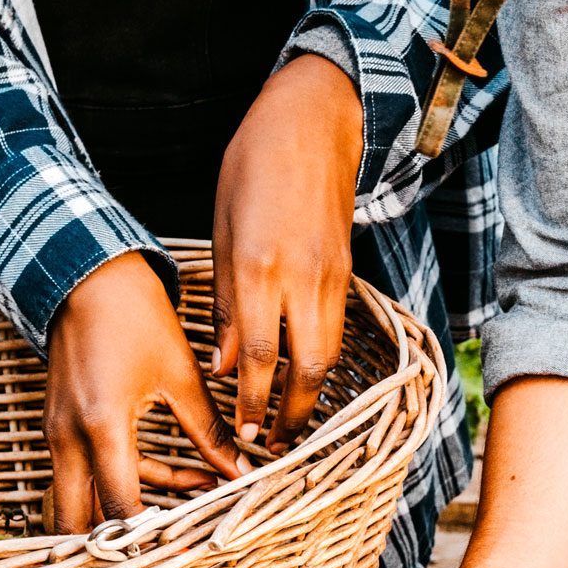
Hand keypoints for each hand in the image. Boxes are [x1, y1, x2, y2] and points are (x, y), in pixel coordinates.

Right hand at [45, 252, 244, 530]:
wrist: (85, 276)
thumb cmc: (134, 317)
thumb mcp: (180, 376)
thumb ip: (209, 431)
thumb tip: (241, 470)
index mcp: (102, 427)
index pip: (119, 507)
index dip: (149, 538)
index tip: (184, 553)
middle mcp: (69, 437)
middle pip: (76, 520)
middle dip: (117, 543)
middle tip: (169, 551)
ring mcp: (60, 432)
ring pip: (86, 498)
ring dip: (133, 509)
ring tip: (200, 498)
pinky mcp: (63, 425)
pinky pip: (90, 472)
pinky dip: (129, 481)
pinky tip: (184, 476)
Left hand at [213, 53, 363, 447]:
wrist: (315, 123)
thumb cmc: (255, 166)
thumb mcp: (222, 229)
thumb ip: (227, 302)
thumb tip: (227, 363)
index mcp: (260, 266)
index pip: (260, 356)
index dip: (254, 403)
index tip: (245, 434)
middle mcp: (301, 279)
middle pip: (307, 369)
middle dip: (293, 415)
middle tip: (275, 444)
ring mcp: (331, 277)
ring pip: (328, 354)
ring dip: (312, 394)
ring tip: (291, 421)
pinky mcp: (346, 271)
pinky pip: (336, 329)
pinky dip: (321, 361)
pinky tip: (305, 375)